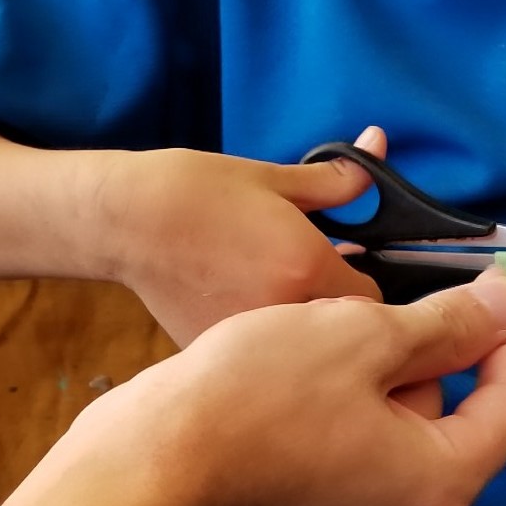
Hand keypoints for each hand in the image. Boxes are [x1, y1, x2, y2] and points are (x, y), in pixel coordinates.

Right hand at [95, 126, 391, 343]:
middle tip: (306, 276)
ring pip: (295, 349)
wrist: (126, 218)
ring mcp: (247, 339)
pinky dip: (254, 340)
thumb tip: (379, 148)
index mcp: (309, 268)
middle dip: (332, 311)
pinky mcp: (213, 351)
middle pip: (337, 333)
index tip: (346, 267)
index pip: (374, 303)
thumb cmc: (198, 191)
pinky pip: (254, 356)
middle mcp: (284, 313)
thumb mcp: (274, 179)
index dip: (364, 283)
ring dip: (293, 328)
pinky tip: (231, 303)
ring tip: (263, 288)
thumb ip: (336, 180)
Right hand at [99, 271, 505, 505]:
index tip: (500, 285)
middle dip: (445, 353)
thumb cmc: (253, 397)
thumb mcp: (360, 335)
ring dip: (391, 377)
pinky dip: (352, 410)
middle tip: (421, 288)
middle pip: (457, 423)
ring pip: (403, 437)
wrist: (144, 468)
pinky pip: (357, 458)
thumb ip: (446, 324)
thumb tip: (505, 308)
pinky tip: (314, 363)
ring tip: (350, 321)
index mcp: (441, 485)